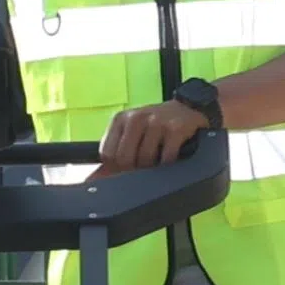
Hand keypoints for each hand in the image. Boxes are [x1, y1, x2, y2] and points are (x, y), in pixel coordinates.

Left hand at [98, 98, 213, 172]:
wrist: (188, 108)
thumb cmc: (156, 124)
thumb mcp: (132, 132)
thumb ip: (115, 153)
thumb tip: (97, 177)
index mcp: (120, 119)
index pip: (107, 154)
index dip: (117, 166)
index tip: (128, 164)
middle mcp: (136, 118)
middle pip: (124, 159)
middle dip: (135, 168)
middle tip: (145, 163)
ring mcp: (156, 122)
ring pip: (145, 161)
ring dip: (153, 166)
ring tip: (158, 157)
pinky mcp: (175, 129)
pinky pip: (166, 159)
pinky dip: (168, 164)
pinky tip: (170, 156)